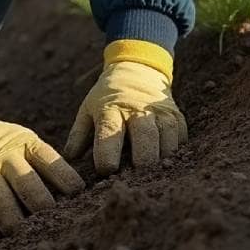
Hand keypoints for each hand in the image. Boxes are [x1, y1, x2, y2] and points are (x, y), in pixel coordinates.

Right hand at [0, 91, 83, 233]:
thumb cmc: (0, 142)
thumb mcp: (23, 141)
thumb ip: (42, 162)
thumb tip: (71, 196)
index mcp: (27, 143)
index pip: (52, 162)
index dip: (67, 181)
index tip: (78, 197)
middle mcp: (7, 155)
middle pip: (29, 185)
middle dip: (43, 207)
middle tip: (55, 223)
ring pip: (2, 200)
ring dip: (14, 221)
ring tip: (24, 234)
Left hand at [64, 40, 187, 173]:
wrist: (138, 70)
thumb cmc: (107, 97)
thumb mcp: (88, 109)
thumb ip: (79, 134)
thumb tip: (69, 158)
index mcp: (111, 108)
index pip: (110, 131)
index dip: (108, 152)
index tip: (106, 170)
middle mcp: (138, 109)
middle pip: (145, 136)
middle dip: (143, 160)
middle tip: (137, 179)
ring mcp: (160, 112)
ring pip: (166, 138)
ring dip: (161, 160)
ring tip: (153, 177)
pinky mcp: (176, 116)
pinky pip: (180, 138)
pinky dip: (175, 153)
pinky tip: (168, 164)